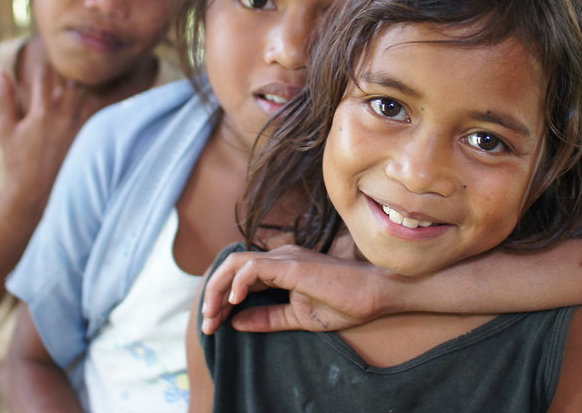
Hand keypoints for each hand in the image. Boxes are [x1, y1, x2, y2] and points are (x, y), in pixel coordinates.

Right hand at [0, 62, 101, 213]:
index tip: (42, 67)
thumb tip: (1, 73)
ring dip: (81, 97)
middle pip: (74, 86)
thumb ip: (3, 100)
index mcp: (41, 114)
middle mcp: (64, 119)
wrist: (35, 191)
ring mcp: (79, 130)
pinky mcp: (89, 140)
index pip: (44, 78)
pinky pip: (98, 116)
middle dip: (67, 83)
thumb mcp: (5, 129)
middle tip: (60, 88)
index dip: (43, 69)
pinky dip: (92, 111)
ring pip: (89, 98)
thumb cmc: (18, 159)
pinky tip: (84, 116)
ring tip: (72, 103)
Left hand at [200, 245, 386, 334]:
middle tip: (207, 324)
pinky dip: (238, 283)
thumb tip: (236, 323)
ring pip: (236, 263)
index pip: (238, 276)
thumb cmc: (344, 303)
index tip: (213, 325)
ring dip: (218, 289)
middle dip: (212, 295)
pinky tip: (235, 303)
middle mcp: (279, 257)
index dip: (219, 299)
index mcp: (280, 268)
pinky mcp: (292, 265)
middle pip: (230, 267)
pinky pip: (254, 268)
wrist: (375, 294)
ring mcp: (285, 258)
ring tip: (213, 315)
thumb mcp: (298, 317)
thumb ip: (268, 318)